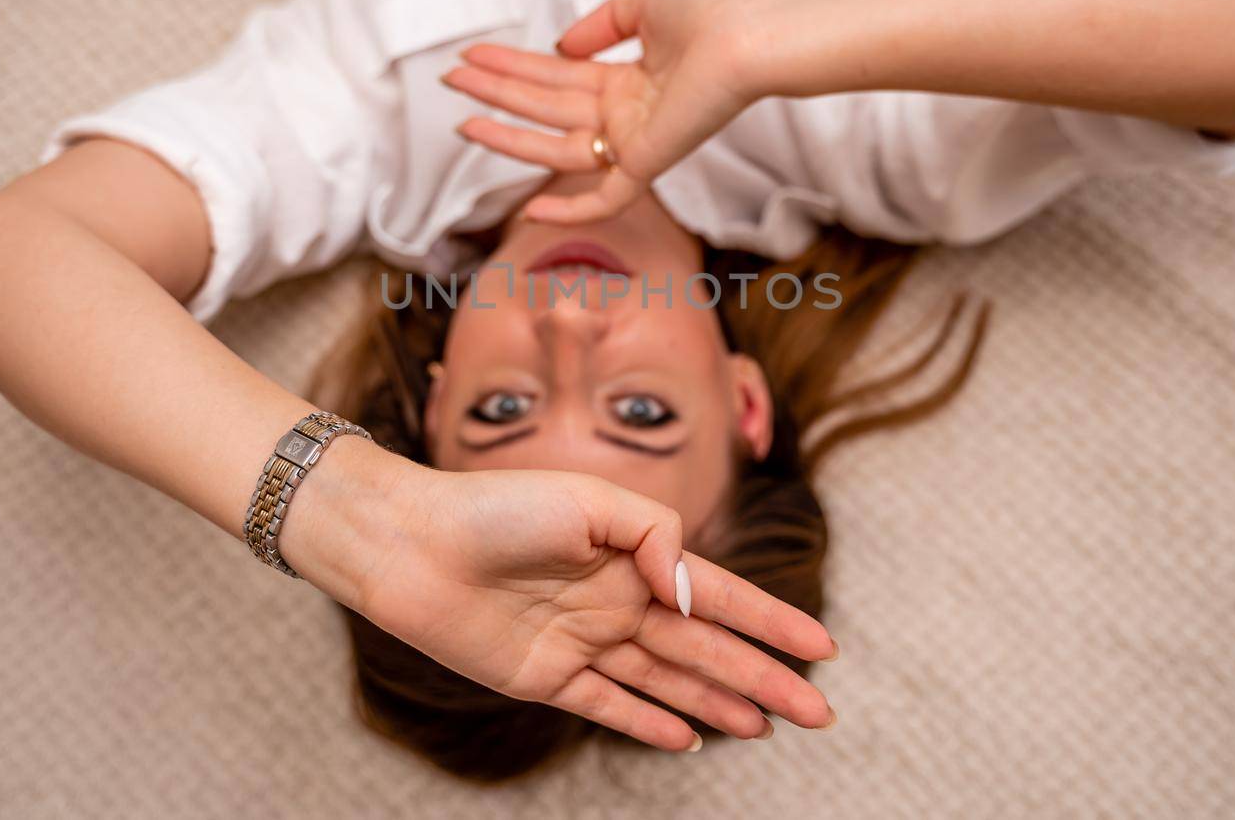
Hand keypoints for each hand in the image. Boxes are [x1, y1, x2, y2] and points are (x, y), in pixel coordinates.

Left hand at [288, 447, 837, 750]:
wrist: (411, 543)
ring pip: (668, 680)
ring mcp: (583, 640)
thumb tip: (688, 588)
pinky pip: (609, 706)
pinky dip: (650, 724)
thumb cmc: (496, 506)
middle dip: (763, 677)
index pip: (719, 595)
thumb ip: (653, 535)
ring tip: (767, 726)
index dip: (772, 622)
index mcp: (633, 554)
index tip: (823, 647)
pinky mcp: (545, 676)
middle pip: (705, 647)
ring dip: (719, 702)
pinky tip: (690, 738)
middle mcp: (616, 599)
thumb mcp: (588, 497)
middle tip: (816, 711)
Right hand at [444, 0, 770, 223]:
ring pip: (557, 146)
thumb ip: (602, 24)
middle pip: (547, 106)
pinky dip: (570, 209)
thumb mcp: (647, 6)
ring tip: (464, 118)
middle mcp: (626, 114)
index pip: (558, 76)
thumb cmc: (713, 15)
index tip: (474, 55)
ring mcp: (634, 141)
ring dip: (510, 134)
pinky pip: (605, 199)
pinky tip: (529, 211)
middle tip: (451, 78)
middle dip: (499, 91)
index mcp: (628, 80)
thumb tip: (560, 45)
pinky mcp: (648, 164)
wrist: (748, 37)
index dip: (514, 66)